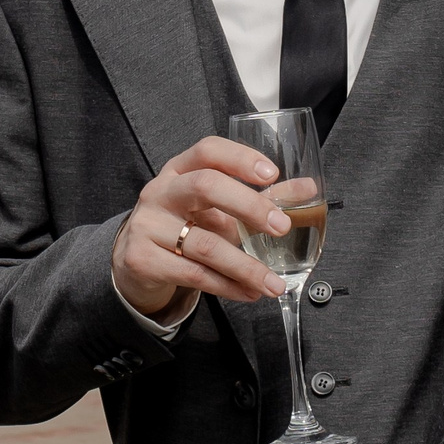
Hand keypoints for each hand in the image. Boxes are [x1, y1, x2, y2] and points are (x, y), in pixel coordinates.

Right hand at [111, 137, 293, 319]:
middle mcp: (161, 192)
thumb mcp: (217, 208)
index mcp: (180, 170)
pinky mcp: (142, 259)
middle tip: (282, 227)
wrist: (135, 260)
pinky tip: (248, 293)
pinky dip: (227, 286)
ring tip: (273, 283)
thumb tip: (307, 188)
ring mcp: (148, 225)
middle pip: (205, 186)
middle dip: (249, 206)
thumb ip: (262, 198)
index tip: (271, 173)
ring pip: (204, 243)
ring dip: (245, 266)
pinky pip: (194, 274)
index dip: (240, 158)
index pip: (208, 151)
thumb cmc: (184, 226)